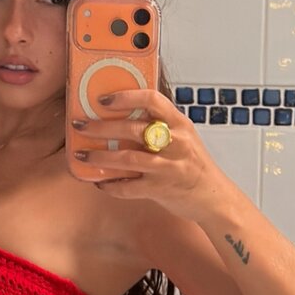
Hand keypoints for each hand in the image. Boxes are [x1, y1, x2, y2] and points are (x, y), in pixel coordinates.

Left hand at [71, 88, 226, 220]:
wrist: (214, 198)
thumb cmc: (193, 166)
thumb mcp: (183, 138)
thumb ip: (159, 126)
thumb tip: (121, 116)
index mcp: (179, 124)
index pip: (152, 100)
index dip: (125, 97)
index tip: (103, 99)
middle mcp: (175, 143)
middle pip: (132, 129)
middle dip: (100, 127)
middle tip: (80, 125)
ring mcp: (168, 167)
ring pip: (127, 158)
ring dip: (99, 156)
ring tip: (82, 155)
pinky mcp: (161, 189)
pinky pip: (129, 187)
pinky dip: (111, 185)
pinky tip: (99, 182)